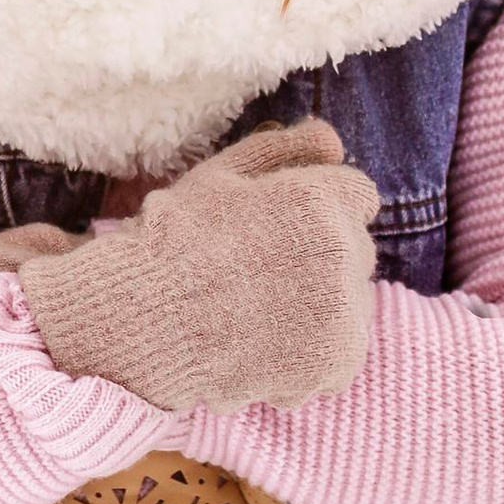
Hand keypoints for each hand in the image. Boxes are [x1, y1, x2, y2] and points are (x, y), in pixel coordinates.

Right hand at [17, 118, 380, 413]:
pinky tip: (265, 349)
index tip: (280, 229)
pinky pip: (342, 354)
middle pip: (356, 250)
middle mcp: (343, 249)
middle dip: (322, 258)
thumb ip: (282, 151)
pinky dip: (312, 359)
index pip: (358, 195)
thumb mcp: (220, 176)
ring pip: (351, 303)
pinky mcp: (337, 360)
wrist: (144, 319)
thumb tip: (334, 142)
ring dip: (320, 310)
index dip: (319, 209)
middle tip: (261, 274)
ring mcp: (344, 309)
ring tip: (258, 315)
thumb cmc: (174, 241)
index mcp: (320, 197)